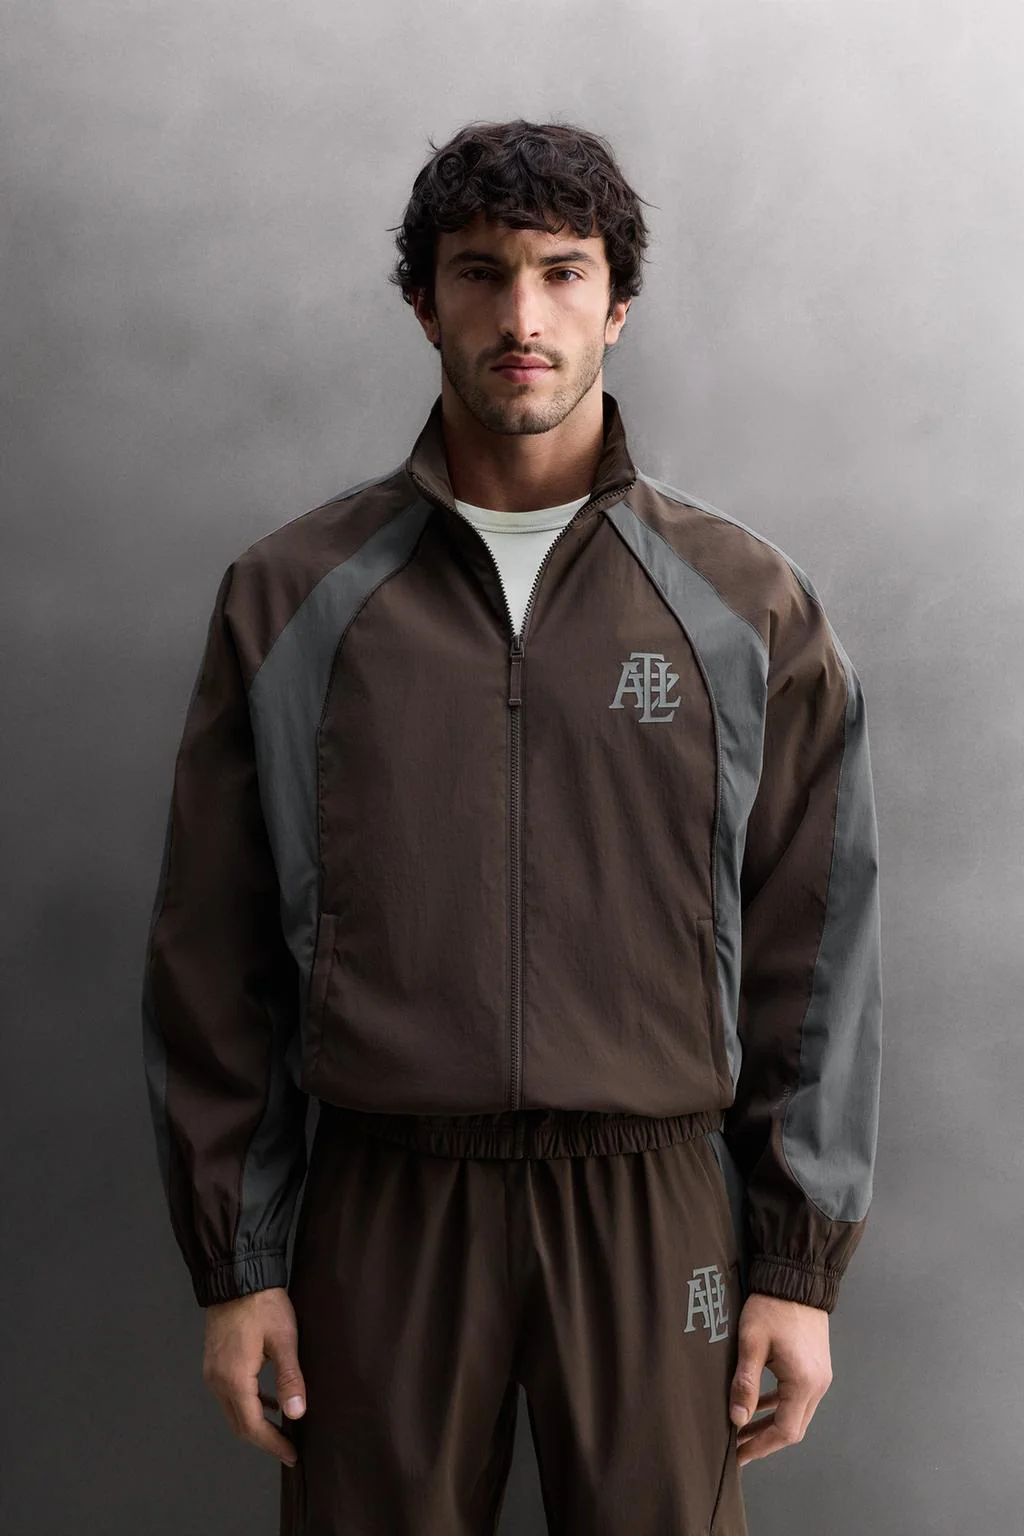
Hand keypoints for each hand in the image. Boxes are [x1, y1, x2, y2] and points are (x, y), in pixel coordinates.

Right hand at [202, 1286, 306, 1466]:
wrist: (238, 1277)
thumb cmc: (263, 1305)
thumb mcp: (284, 1340)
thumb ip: (290, 1378)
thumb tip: (296, 1414)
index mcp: (234, 1380)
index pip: (252, 1427)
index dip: (272, 1444)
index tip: (292, 1455)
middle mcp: (217, 1381)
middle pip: (239, 1425)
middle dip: (264, 1440)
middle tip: (288, 1448)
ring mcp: (212, 1372)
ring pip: (232, 1411)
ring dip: (255, 1423)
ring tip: (281, 1430)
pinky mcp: (214, 1362)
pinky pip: (229, 1395)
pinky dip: (248, 1405)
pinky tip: (266, 1401)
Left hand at [728, 1292, 831, 1465]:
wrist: (796, 1278)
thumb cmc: (772, 1306)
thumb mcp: (751, 1342)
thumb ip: (745, 1383)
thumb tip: (737, 1419)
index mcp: (803, 1382)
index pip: (784, 1431)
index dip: (759, 1446)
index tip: (737, 1455)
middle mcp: (818, 1385)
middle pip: (793, 1429)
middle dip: (764, 1441)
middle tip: (737, 1448)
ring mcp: (820, 1377)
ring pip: (797, 1415)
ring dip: (771, 1425)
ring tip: (743, 1430)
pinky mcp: (817, 1368)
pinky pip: (799, 1398)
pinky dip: (780, 1407)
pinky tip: (761, 1406)